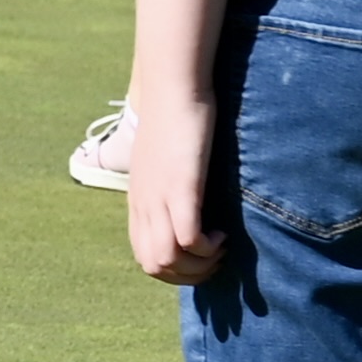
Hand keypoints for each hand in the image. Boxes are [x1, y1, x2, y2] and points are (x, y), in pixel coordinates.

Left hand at [120, 88, 229, 285]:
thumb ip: (168, 184)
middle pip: (154, 266)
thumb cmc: (174, 118)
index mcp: (138, 201)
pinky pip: (187, 237)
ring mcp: (159, 197)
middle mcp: (143, 204)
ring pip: (167, 260)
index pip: (145, 258)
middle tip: (215, 256)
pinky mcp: (181, 187)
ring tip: (220, 245)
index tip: (202, 255)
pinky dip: (207, 246)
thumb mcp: (163, 160)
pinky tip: (222, 231)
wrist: (173, 86)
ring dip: (200, 264)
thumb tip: (188, 202)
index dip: (175, 270)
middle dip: (189, 274)